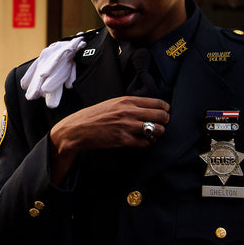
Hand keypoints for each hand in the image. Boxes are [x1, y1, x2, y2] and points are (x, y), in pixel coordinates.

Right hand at [49, 96, 169, 184]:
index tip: (165, 112)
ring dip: (158, 134)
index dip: (165, 108)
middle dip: (165, 121)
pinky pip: (145, 143)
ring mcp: (127, 126)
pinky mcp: (123, 139)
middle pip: (161, 115)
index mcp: (127, 100)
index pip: (157, 102)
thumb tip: (147, 108)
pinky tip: (142, 142)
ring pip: (156, 130)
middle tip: (162, 125)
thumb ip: (129, 104)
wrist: (77, 129)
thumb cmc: (93, 116)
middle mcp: (129, 111)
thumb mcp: (112, 103)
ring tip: (153, 135)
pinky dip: (147, 144)